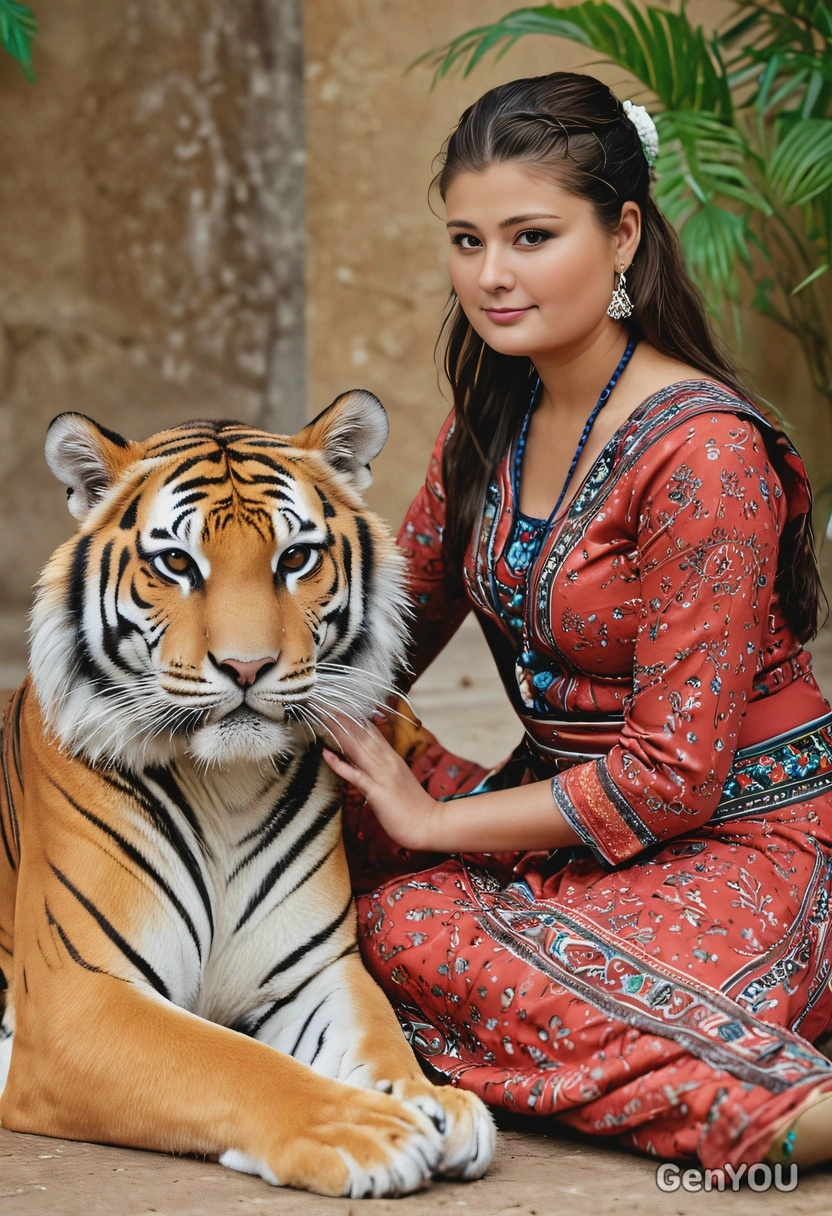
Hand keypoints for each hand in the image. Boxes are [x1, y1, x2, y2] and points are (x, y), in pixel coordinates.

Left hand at [321, 711, 440, 851]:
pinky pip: (355, 774)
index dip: (353, 718)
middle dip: (342, 719)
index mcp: (392, 757)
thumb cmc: (413, 806)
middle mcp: (387, 761)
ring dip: (338, 732)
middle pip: (362, 734)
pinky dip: (339, 763)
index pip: (370, 731)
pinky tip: (326, 753)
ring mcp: (382, 775)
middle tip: (324, 704)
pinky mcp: (377, 791)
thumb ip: (385, 767)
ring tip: (322, 717)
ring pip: (357, 748)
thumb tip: (368, 759)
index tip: (337, 707)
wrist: (430, 825)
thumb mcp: (398, 780)